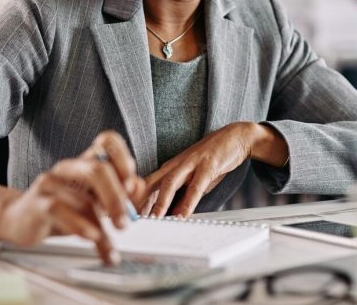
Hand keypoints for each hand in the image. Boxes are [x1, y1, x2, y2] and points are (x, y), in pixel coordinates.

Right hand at [0, 130, 144, 264]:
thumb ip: (118, 194)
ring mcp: (51, 184)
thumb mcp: (94, 201)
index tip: (131, 184)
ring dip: (102, 226)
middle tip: (125, 223)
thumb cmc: (61, 209)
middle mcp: (68, 168)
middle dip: (116, 198)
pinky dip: (80, 226)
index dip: (123, 158)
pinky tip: (92, 237)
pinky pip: (61, 210)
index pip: (106, 142)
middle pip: (97, 169)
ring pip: (82, 199)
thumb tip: (138, 186)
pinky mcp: (37, 203)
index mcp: (85, 163)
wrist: (19, 221)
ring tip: (109, 244)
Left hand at [138, 122, 286, 217]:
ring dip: (160, 202)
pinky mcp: (208, 165)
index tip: (120, 216)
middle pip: (150, 182)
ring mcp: (191, 163)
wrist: (236, 136)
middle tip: (127, 219)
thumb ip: (181, 195)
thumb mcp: (193, 178)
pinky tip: (183, 214)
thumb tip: (170, 215)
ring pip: (169, 183)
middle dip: (137, 201)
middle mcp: (176, 164)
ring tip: (154, 220)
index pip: (145, 184)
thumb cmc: (213, 158)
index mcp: (170, 167)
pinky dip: (188, 202)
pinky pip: (196, 186)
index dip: (132, 200)